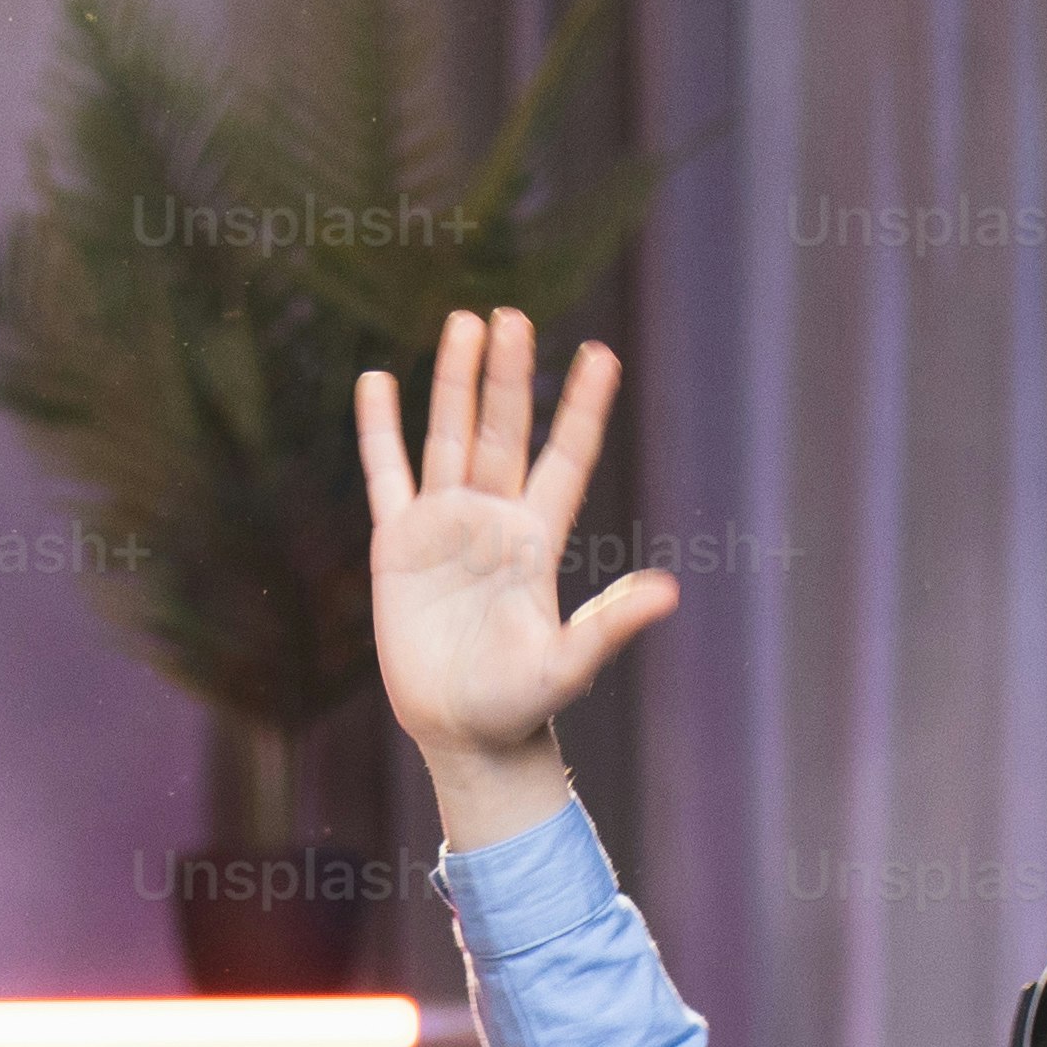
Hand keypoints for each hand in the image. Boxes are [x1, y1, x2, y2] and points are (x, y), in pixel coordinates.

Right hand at [356, 309, 680, 846]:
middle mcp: (494, 520)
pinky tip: (379, 383)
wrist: (463, 731)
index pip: (565, 457)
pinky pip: (387, 476)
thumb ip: (610, 626)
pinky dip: (380, 431)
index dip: (582, 408)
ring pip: (450, 438)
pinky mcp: (399, 545)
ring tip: (463, 322)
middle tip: (513, 315)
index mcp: (537, 539)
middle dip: (508, 375)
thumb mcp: (567, 665)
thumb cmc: (520, 703)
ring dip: (456, 384)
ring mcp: (445, 527)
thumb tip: (667, 593)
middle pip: (503, 431)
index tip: (602, 354)